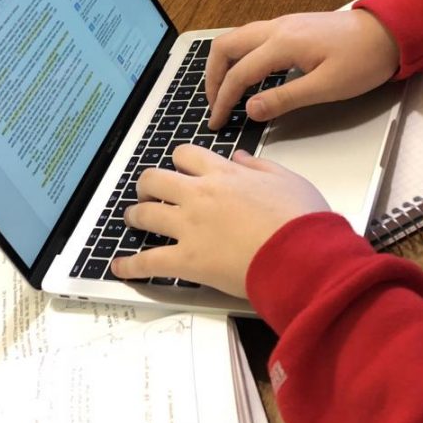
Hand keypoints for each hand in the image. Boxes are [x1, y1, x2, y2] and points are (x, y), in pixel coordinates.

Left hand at [110, 145, 328, 296]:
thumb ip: (260, 166)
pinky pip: (148, 261)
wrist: (303, 255)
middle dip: (148, 186)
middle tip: (149, 194)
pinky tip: (119, 267)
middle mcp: (199, 195)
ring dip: (135, 216)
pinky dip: (130, 265)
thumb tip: (239, 158)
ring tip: (133, 221)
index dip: (179, 163)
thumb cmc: (303, 221)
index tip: (181, 171)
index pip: (186, 155)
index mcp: (223, 174)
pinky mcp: (187, 260)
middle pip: (155, 179)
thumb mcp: (288, 179)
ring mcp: (189, 226)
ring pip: (145, 214)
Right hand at [205, 10, 399, 128]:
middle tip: (214, 104)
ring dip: (223, 64)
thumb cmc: (363, 60)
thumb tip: (250, 109)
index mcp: (282, 44)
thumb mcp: (327, 87)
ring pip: (236, 38)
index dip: (223, 99)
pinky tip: (247, 75)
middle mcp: (276, 28)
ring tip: (224, 91)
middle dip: (212, 77)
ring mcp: (282, 24)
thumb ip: (285, 99)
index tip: (216, 121)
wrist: (390, 31)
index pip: (239, 73)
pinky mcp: (290, 26)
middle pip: (225, 46)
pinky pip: (250, 37)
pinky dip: (238, 56)